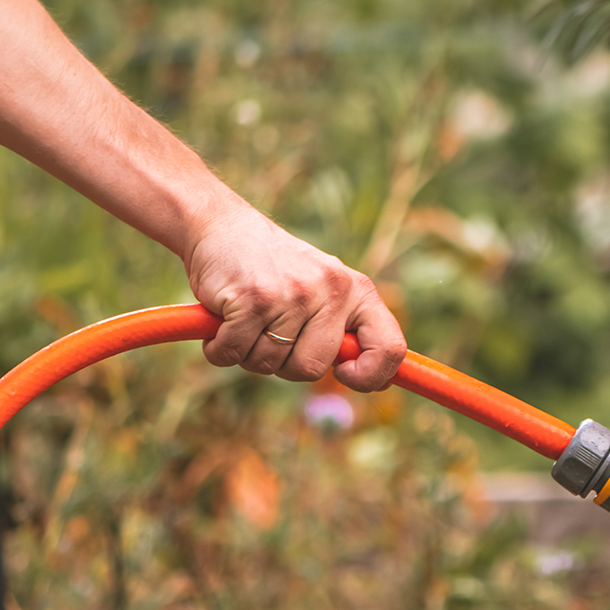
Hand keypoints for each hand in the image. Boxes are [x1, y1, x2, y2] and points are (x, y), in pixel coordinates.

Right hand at [182, 199, 405, 389]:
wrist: (220, 225)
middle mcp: (331, 290)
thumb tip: (381, 385)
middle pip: (312, 368)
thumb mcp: (323, 290)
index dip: (371, 376)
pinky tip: (221, 319)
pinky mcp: (253, 300)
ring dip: (247, 353)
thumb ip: (348, 331)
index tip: (344, 375)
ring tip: (245, 318)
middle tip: (269, 334)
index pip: (390, 348)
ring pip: (268, 364)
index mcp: (356, 290)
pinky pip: (233, 354)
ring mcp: (292, 295)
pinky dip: (219, 348)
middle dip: (283, 364)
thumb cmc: (274, 269)